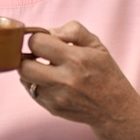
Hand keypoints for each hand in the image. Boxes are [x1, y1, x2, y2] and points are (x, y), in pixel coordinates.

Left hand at [17, 21, 138, 128]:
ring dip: (30, 70)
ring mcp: (57, 97)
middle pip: (24, 65)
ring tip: (43, 67)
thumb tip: (49, 32)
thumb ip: (73, 31)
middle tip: (38, 55)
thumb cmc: (105, 72)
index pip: (37, 43)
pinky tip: (50, 81)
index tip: (45, 41)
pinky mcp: (53, 108)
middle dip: (27, 56)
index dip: (38, 38)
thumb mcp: (97, 45)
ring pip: (24, 79)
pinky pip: (32, 91)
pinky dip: (36, 84)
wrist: (115, 109)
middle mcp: (65, 80)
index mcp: (76, 59)